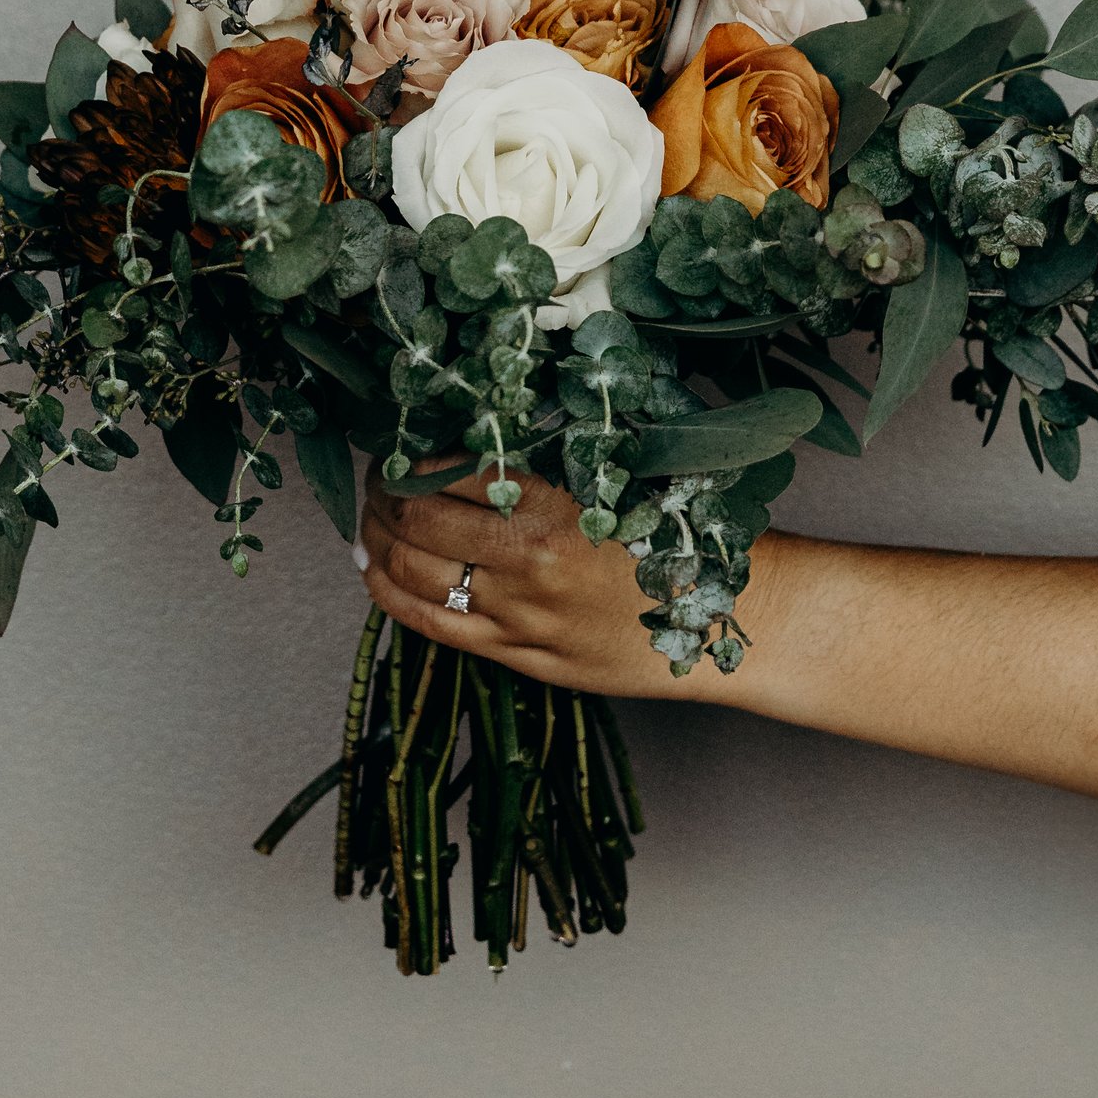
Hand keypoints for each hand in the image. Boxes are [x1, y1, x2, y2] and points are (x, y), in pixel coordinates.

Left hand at [356, 465, 717, 700]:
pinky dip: (388, 593)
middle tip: (378, 482)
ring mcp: (518, 615)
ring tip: (372, 522)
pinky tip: (377, 571)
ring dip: (376, 540)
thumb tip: (464, 442)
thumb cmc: (677, 536)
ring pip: (410, 572)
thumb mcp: (612, 480)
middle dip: (382, 496)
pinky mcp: (519, 655)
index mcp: (550, 506)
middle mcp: (526, 562)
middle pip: (414, 520)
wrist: (724, 614)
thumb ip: (541, 466)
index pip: (444, 473)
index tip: (398, 451)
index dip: (406, 460)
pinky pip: (429, 625)